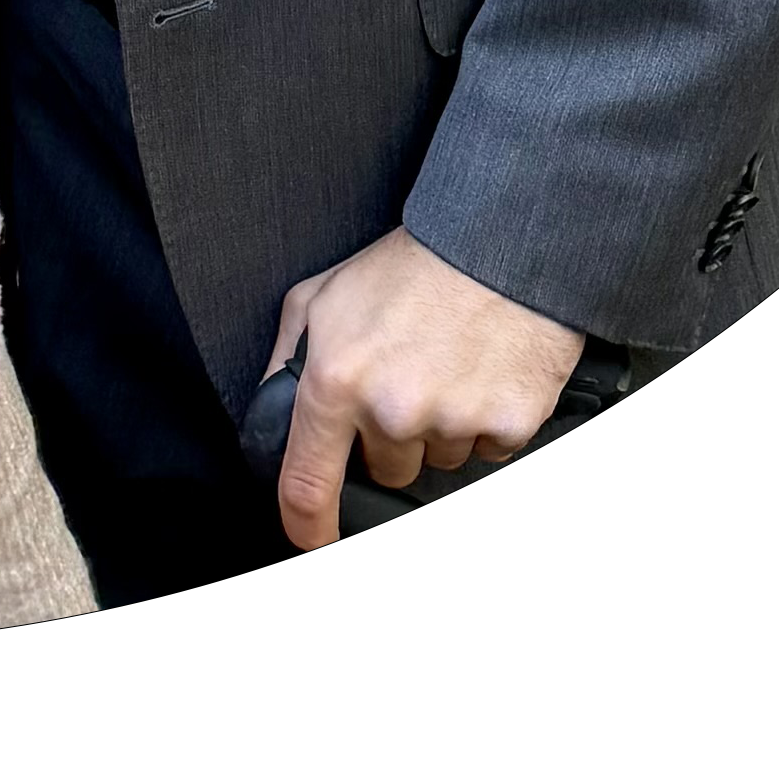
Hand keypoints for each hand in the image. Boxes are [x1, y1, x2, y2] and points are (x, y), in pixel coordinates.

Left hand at [261, 227, 585, 550]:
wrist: (498, 241)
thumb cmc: (409, 265)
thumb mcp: (321, 295)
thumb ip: (286, 358)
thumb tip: (271, 411)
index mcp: (336, 379)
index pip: (307, 484)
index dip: (306, 525)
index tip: (311, 537)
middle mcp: (391, 409)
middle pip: (385, 471)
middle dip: (390, 437)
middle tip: (406, 376)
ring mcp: (451, 422)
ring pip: (437, 462)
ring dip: (438, 429)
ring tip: (447, 365)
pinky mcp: (506, 427)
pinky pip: (486, 452)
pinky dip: (483, 423)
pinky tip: (482, 372)